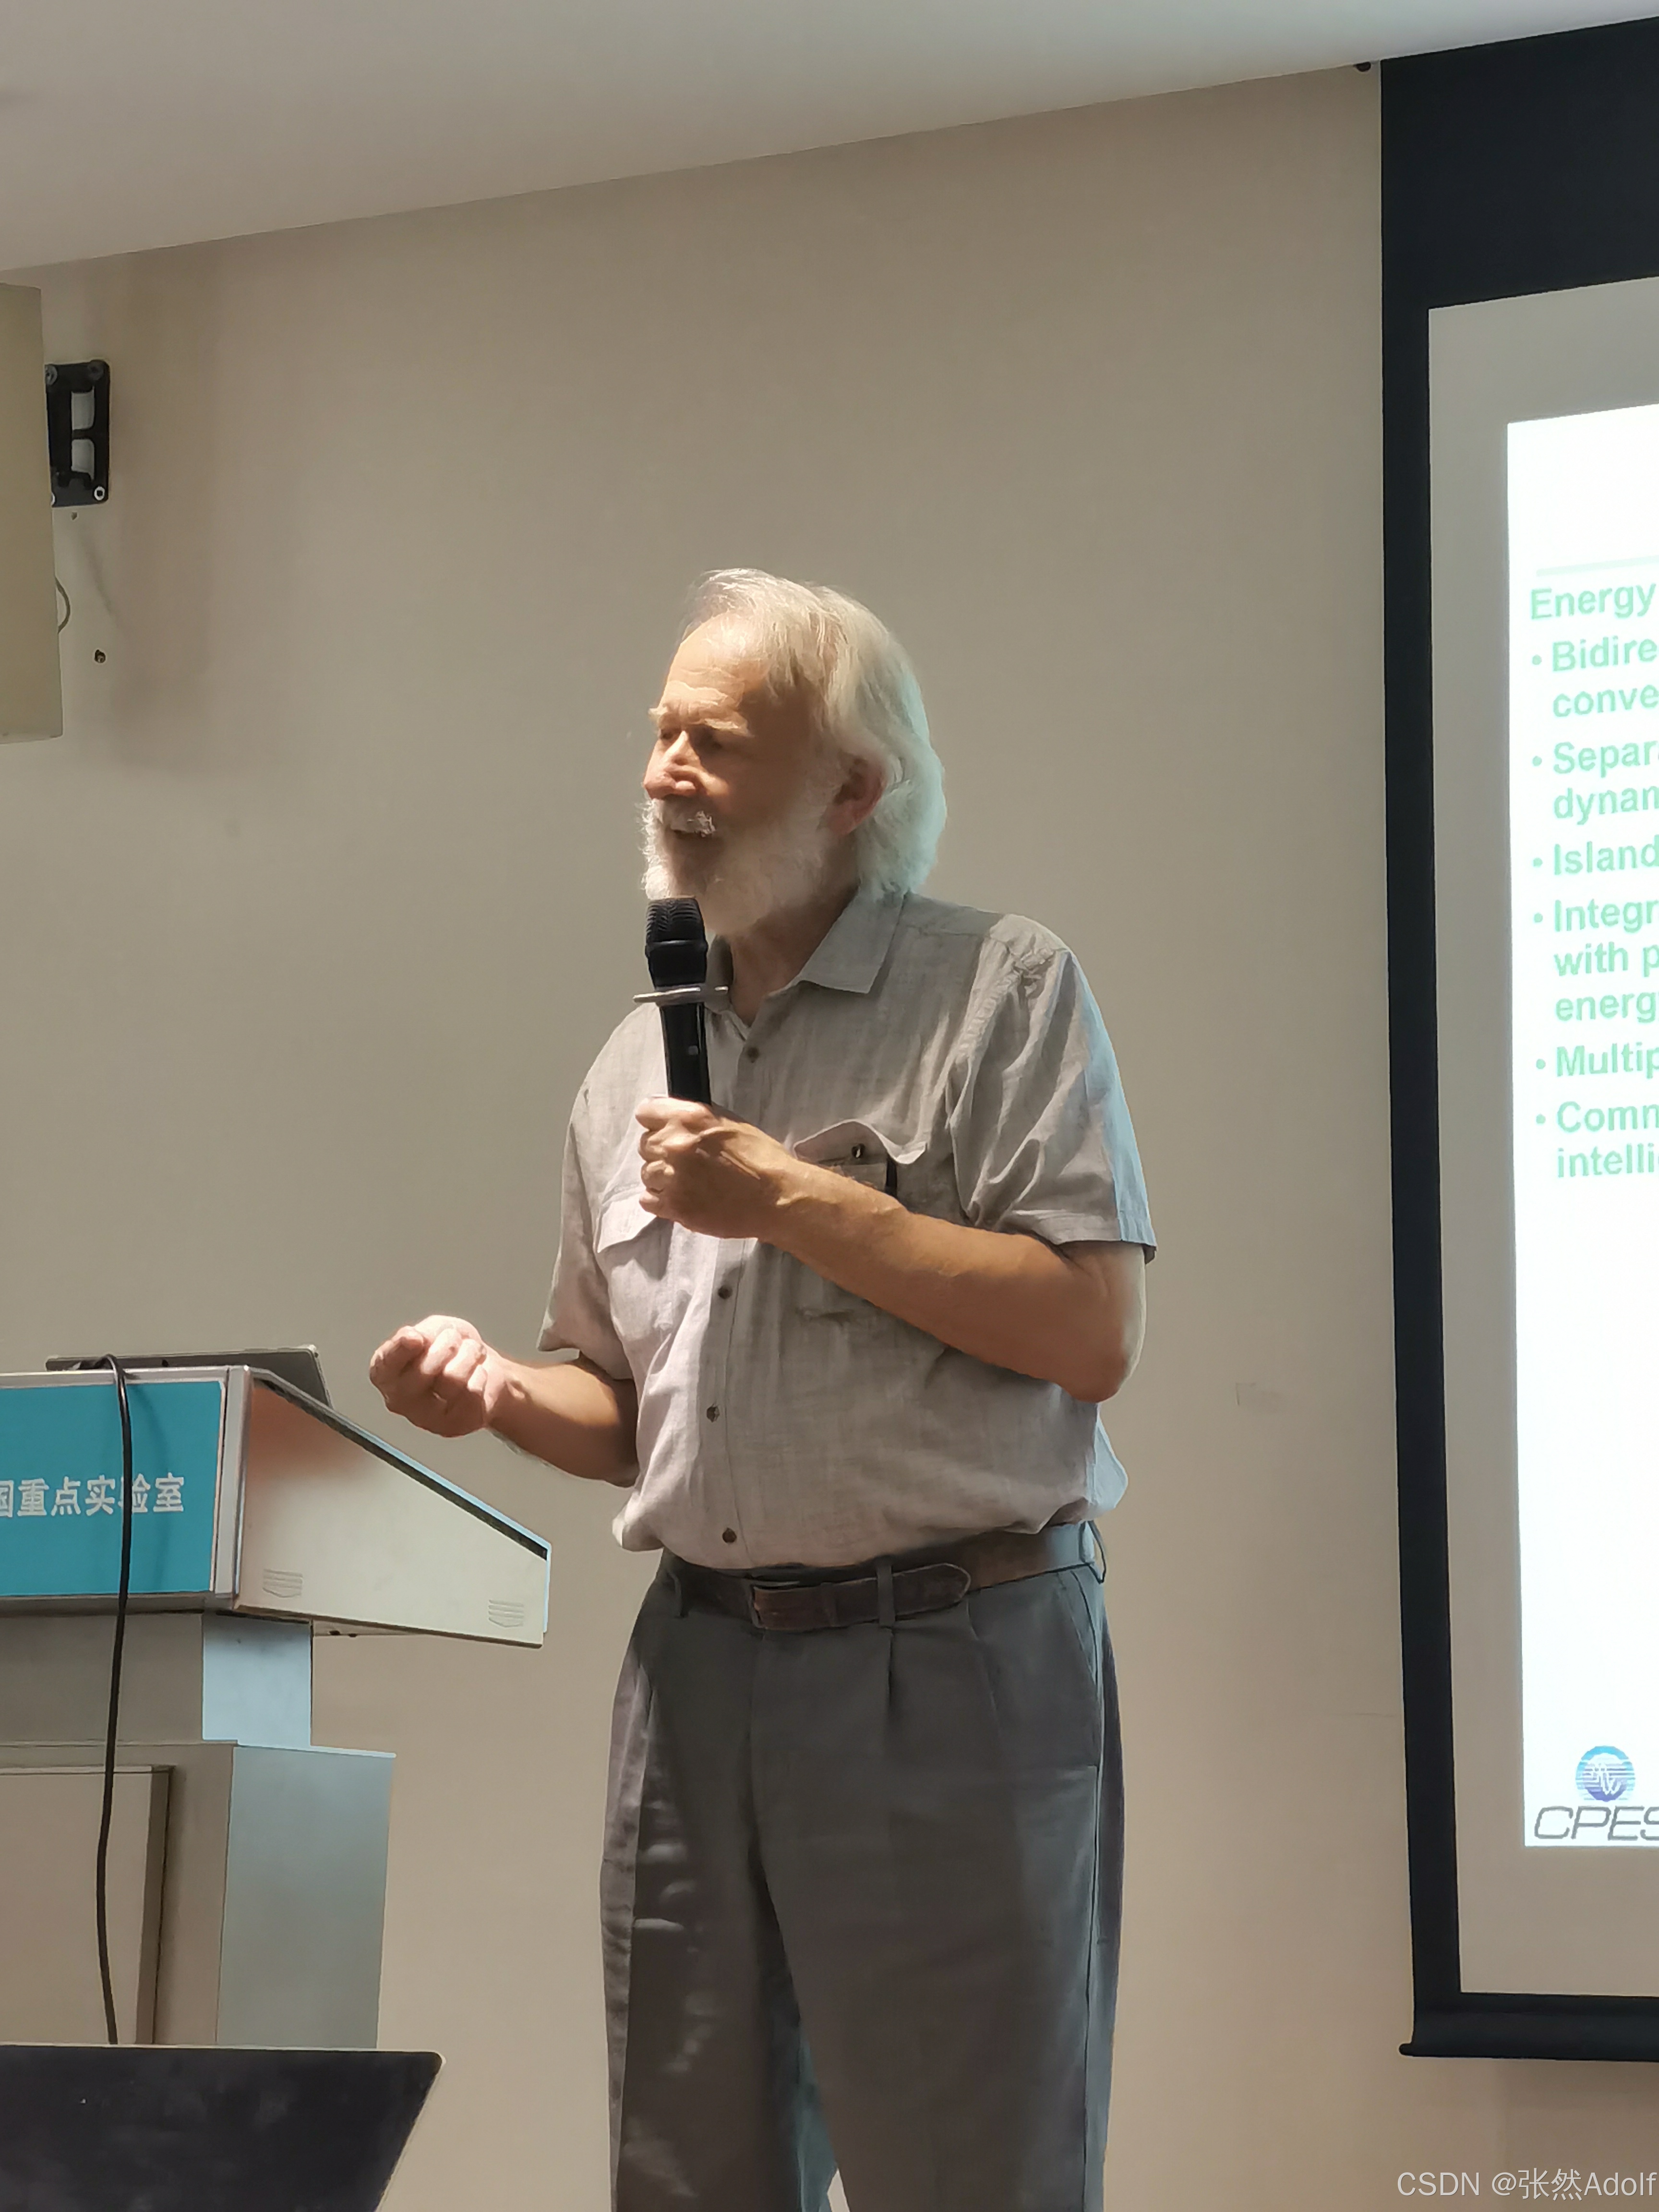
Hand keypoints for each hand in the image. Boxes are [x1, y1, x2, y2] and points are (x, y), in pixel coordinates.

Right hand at [368, 1314, 512, 1437]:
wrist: (481, 1369)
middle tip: (454, 1339)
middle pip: (423, 1370)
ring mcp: (425, 1418)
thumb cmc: (450, 1351)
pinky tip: (475, 1376)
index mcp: (385, 1373)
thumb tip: (414, 1339)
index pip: (385, 1364)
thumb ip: (423, 1333)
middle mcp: (399, 1400)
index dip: (400, 1349)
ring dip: (469, 1356)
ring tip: (470, 1353)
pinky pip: (472, 1393)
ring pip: (452, 1379)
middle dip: (448, 1344)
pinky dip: (480, 1375)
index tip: (415, 1337)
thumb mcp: (435, 1329)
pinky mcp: (454, 1426)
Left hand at [635, 1099, 802, 1239]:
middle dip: (662, 1151)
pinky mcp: (675, 1206)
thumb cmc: (761, 1159)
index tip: (664, 1130)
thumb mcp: (730, 1122)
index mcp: (690, 1118)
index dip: (655, 1122)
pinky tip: (683, 1197)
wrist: (776, 1197)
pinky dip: (661, 1200)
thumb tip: (674, 1120)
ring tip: (689, 1182)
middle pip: (645, 1144)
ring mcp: (672, 1178)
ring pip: (647, 1173)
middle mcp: (675, 1145)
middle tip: (686, 1161)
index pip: (646, 1112)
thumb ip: (696, 1119)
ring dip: (662, 1177)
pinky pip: (648, 1200)